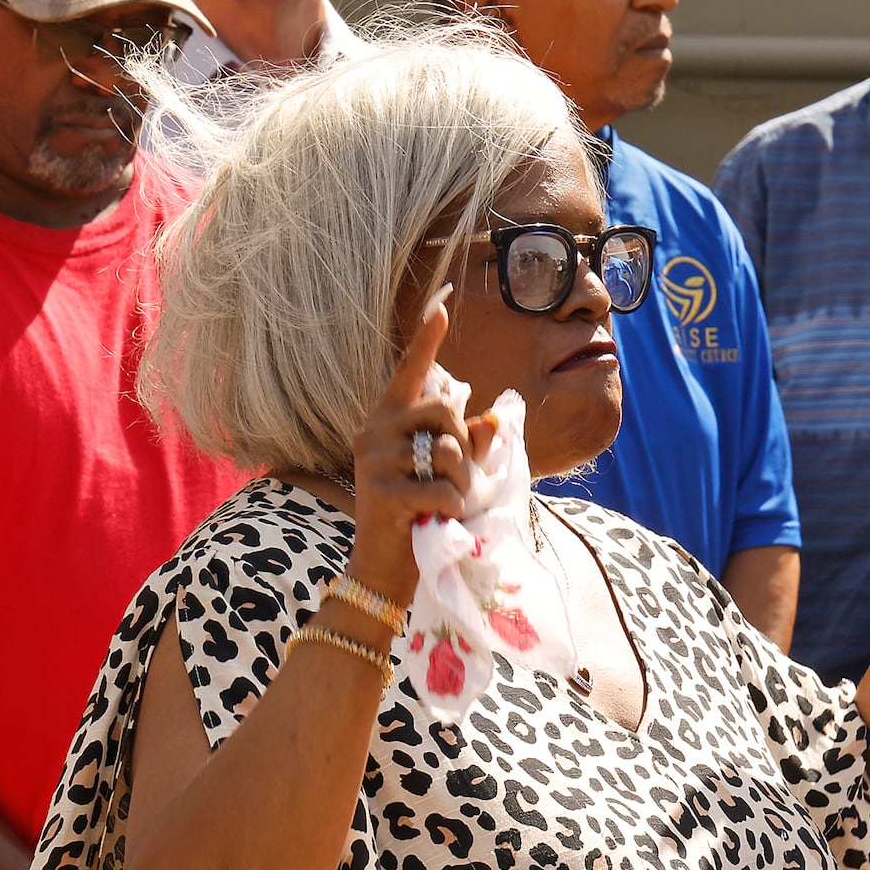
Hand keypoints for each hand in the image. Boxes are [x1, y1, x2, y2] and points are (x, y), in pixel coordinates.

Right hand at [345, 294, 497, 601]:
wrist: (383, 566)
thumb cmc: (419, 511)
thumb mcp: (446, 472)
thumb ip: (468, 442)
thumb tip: (495, 415)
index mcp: (388, 420)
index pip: (410, 372)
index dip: (427, 339)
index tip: (441, 303)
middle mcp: (374, 431)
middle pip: (444, 410)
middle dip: (463, 443)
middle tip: (453, 477)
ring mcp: (374, 460)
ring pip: (447, 451)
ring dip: (459, 480)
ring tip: (441, 501)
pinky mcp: (382, 492)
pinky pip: (443, 487)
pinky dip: (453, 506)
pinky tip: (435, 517)